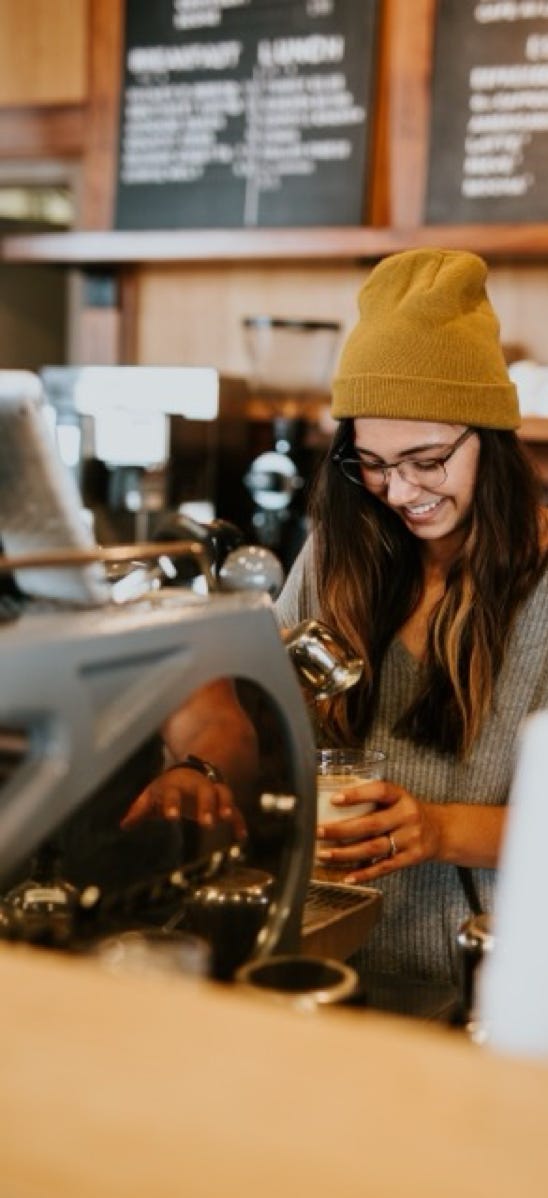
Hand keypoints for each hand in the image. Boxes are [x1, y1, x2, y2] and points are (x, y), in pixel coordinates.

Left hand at [120, 765, 246, 840]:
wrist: (191, 772)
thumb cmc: (167, 788)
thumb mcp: (153, 795)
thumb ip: (141, 809)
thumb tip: (124, 825)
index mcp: (176, 784)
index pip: (173, 792)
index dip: (172, 804)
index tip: (171, 818)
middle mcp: (197, 785)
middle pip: (204, 791)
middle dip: (206, 806)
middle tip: (206, 823)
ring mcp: (213, 791)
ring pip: (223, 795)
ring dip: (225, 807)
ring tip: (227, 819)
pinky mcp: (224, 802)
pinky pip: (235, 810)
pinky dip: (239, 822)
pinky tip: (241, 838)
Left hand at [316, 779, 441, 883]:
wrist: (441, 831)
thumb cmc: (407, 813)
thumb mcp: (397, 799)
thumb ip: (372, 801)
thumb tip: (330, 805)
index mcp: (401, 797)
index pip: (380, 791)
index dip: (357, 794)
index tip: (334, 798)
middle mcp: (407, 816)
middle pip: (371, 824)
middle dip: (342, 830)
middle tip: (318, 832)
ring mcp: (410, 839)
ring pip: (373, 848)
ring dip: (346, 853)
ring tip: (324, 854)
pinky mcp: (410, 858)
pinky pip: (383, 867)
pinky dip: (363, 873)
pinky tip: (346, 877)